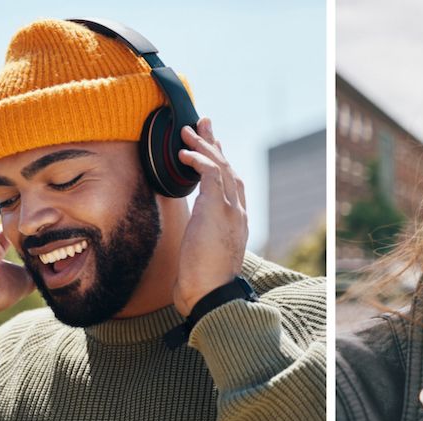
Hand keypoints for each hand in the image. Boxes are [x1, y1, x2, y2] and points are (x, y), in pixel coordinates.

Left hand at [173, 117, 247, 315]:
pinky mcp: (219, 209)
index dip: (221, 164)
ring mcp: (232, 210)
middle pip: (229, 169)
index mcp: (237, 224)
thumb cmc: (203, 284)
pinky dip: (198, 159)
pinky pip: (211, 173)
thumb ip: (200, 239)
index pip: (233, 186)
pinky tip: (183, 153)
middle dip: (214, 145)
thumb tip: (190, 238)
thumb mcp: (202, 256)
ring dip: (203, 145)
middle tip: (202, 124)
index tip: (209, 149)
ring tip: (186, 130)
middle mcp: (238, 213)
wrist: (211, 294)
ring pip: (221, 166)